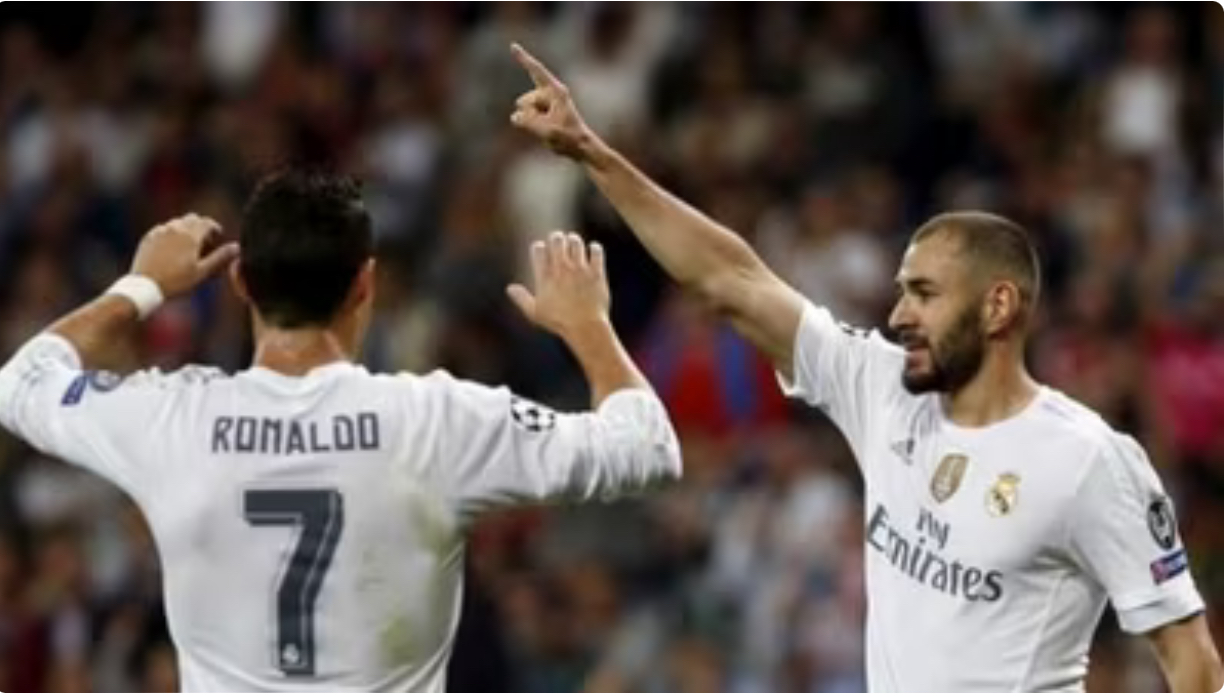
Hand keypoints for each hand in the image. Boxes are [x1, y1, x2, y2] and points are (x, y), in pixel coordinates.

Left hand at [130, 213, 238, 297]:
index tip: (217, 238)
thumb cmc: (176, 282)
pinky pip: (162, 229)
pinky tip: (170, 249)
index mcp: (190, 236)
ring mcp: (159, 231)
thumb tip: (236, 247)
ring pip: (177, 222)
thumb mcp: (202, 272)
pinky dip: (170, 234)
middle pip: (192, 218)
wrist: (145, 287)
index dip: (215, 228)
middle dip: (200, 226)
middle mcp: (175, 228)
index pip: (207, 222)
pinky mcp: (148, 237)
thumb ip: (220, 257)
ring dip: (185, 229)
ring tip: (187, 247)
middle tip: (204, 242)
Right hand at [507, 232, 610, 339]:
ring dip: (574, 241)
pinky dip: (594, 248)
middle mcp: (562, 269)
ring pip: (576, 242)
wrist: (585, 327)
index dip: (539, 247)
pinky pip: (596, 250)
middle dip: (556, 238)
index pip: (538, 249)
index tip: (542, 252)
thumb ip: (522, 298)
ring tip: (574, 245)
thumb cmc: (558, 322)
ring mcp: (580, 269)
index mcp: (545, 276)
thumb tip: (510, 288)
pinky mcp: (596, 272)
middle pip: (557, 239)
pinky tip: (592, 251)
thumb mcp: (535, 312)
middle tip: (559, 242)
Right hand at [509, 43, 597, 161]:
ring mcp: (546, 102)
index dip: (523, 58)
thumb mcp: (546, 130)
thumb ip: (527, 122)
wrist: (580, 147)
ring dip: (531, 121)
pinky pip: (526, 116)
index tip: (513, 46)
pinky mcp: (543, 112)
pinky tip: (546, 130)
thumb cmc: (568, 137)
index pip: (536, 71)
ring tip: (550, 129)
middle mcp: (550, 93)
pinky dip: (531, 124)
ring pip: (524, 110)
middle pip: (525, 100)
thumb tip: (515, 117)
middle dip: (529, 114)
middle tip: (550, 126)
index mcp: (555, 91)